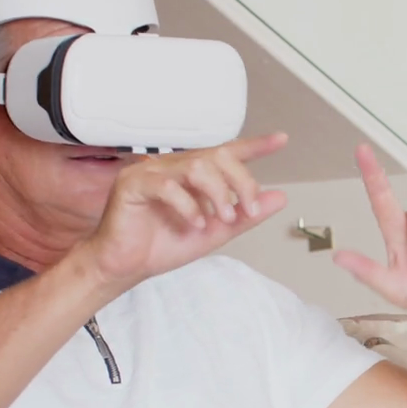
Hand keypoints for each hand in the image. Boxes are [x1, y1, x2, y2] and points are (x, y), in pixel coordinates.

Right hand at [78, 133, 288, 290]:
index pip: (226, 153)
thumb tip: (278, 198)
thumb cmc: (162, 246)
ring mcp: (151, 172)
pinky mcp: (132, 184)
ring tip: (223, 218)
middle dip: (240, 182)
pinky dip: (188, 206)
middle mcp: (173, 166)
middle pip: (217, 157)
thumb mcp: (215, 232)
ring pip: (196, 166)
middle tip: (248, 210)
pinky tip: (195, 224)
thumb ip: (245, 215)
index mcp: (192, 174)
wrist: (125, 266)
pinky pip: (167, 186)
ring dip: (218, 193)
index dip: (254, 145)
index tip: (281, 140)